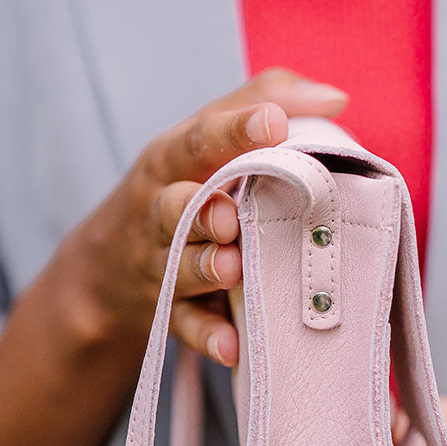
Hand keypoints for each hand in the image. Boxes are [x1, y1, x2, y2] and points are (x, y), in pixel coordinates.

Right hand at [64, 68, 346, 365]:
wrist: (111, 268)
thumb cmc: (183, 185)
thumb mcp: (208, 137)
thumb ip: (266, 102)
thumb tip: (336, 98)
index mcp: (174, 162)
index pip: (201, 139)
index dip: (235, 130)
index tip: (274, 123)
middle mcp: (160, 211)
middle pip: (173, 207)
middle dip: (200, 210)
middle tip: (230, 215)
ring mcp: (161, 264)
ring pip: (179, 268)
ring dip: (204, 268)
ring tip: (231, 268)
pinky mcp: (169, 311)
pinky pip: (186, 326)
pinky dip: (208, 336)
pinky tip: (233, 347)